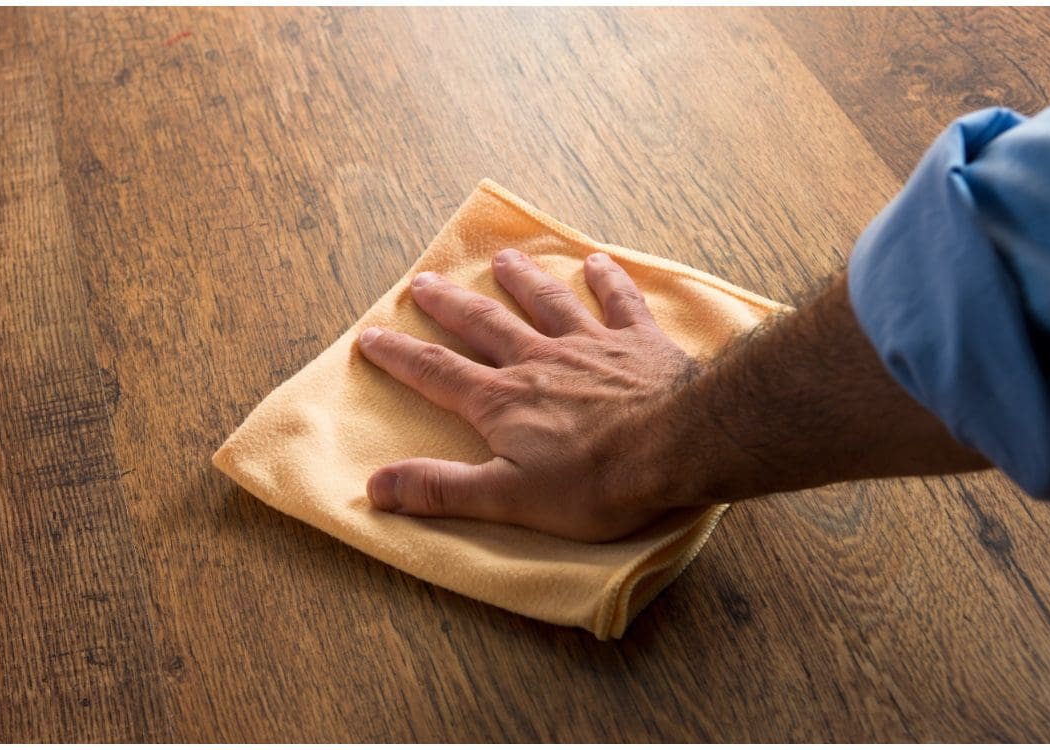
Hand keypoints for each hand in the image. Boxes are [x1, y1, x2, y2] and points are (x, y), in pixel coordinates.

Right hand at [358, 248, 706, 541]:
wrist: (679, 446)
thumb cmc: (595, 482)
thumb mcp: (507, 498)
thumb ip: (441, 489)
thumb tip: (375, 486)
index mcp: (503, 401)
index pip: (437, 372)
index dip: (400, 355)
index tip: (371, 335)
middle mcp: (539, 360)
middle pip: (485, 324)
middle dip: (449, 305)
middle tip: (423, 282)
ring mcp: (590, 345)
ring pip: (547, 302)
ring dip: (522, 279)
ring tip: (504, 259)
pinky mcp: (639, 342)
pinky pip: (619, 302)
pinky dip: (608, 281)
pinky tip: (598, 261)